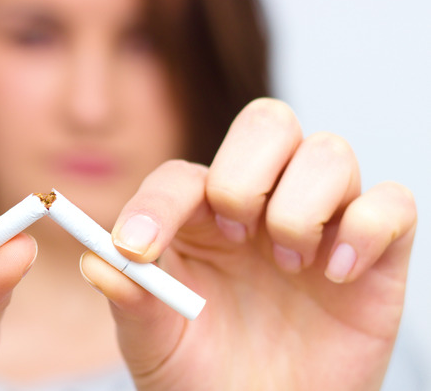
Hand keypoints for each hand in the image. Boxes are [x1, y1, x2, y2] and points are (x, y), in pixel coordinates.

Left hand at [81, 99, 416, 389]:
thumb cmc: (203, 375)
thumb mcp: (154, 342)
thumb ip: (130, 298)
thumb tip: (97, 260)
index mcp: (200, 217)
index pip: (182, 175)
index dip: (156, 203)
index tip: (137, 249)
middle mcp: (260, 205)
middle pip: (266, 123)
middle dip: (243, 174)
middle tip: (233, 234)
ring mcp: (320, 223)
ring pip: (329, 152)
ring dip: (300, 206)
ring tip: (287, 264)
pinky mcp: (374, 254)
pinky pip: (392, 203)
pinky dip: (365, 229)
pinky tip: (334, 276)